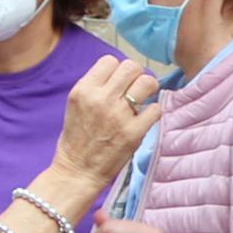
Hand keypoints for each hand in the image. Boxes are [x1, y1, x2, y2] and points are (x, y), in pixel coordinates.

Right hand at [47, 49, 164, 198]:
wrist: (77, 172)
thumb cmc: (77, 139)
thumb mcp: (76, 105)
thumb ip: (95, 87)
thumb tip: (119, 74)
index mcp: (84, 90)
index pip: (110, 61)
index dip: (117, 70)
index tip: (119, 82)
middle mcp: (100, 99)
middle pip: (131, 67)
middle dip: (136, 76)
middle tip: (135, 89)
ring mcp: (118, 115)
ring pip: (147, 82)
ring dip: (148, 89)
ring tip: (143, 100)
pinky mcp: (133, 133)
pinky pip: (155, 109)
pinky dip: (152, 113)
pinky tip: (144, 119)